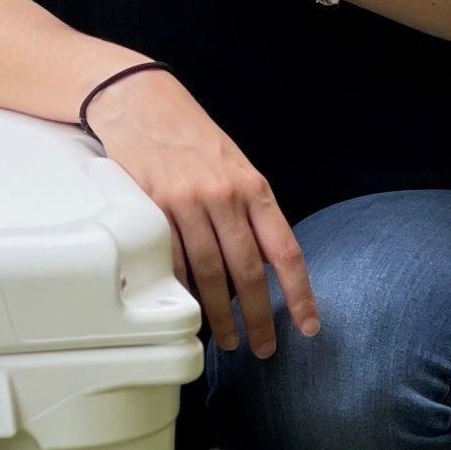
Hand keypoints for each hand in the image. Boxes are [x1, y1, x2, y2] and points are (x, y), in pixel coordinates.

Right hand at [87, 70, 320, 358]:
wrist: (142, 101)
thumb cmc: (190, 136)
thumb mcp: (233, 165)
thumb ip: (249, 210)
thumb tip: (261, 263)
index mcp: (253, 187)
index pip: (286, 250)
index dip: (301, 293)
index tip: (308, 325)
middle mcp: (225, 196)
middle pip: (249, 272)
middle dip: (259, 317)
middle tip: (262, 347)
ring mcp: (188, 201)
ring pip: (211, 273)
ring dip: (221, 314)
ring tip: (227, 338)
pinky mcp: (154, 206)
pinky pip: (174, 260)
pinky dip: (184, 289)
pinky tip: (190, 307)